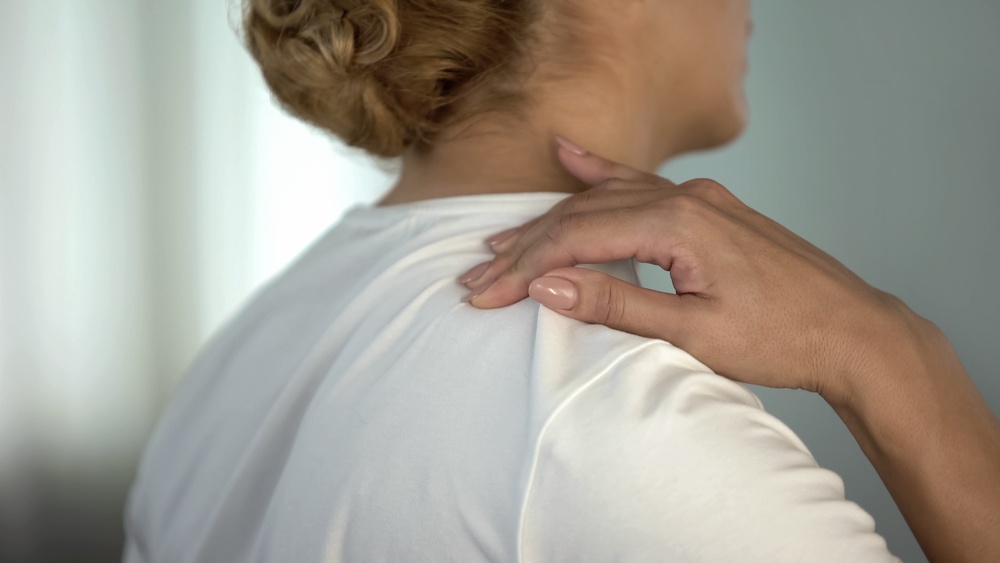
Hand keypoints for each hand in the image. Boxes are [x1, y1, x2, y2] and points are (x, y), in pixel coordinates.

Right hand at [458, 136, 914, 402]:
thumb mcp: (694, 333)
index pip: (577, 241)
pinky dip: (598, 173)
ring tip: (503, 240)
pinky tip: (568, 156)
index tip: (483, 294)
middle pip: (583, 215)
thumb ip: (618, 305)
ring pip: (606, 200)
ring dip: (552, 223)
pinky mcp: (707, 209)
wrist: (855, 331)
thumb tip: (548, 288)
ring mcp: (698, 199)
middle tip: (476, 276)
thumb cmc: (783, 337)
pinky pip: (639, 184)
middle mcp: (685, 198)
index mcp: (678, 223)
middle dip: (525, 248)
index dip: (524, 269)